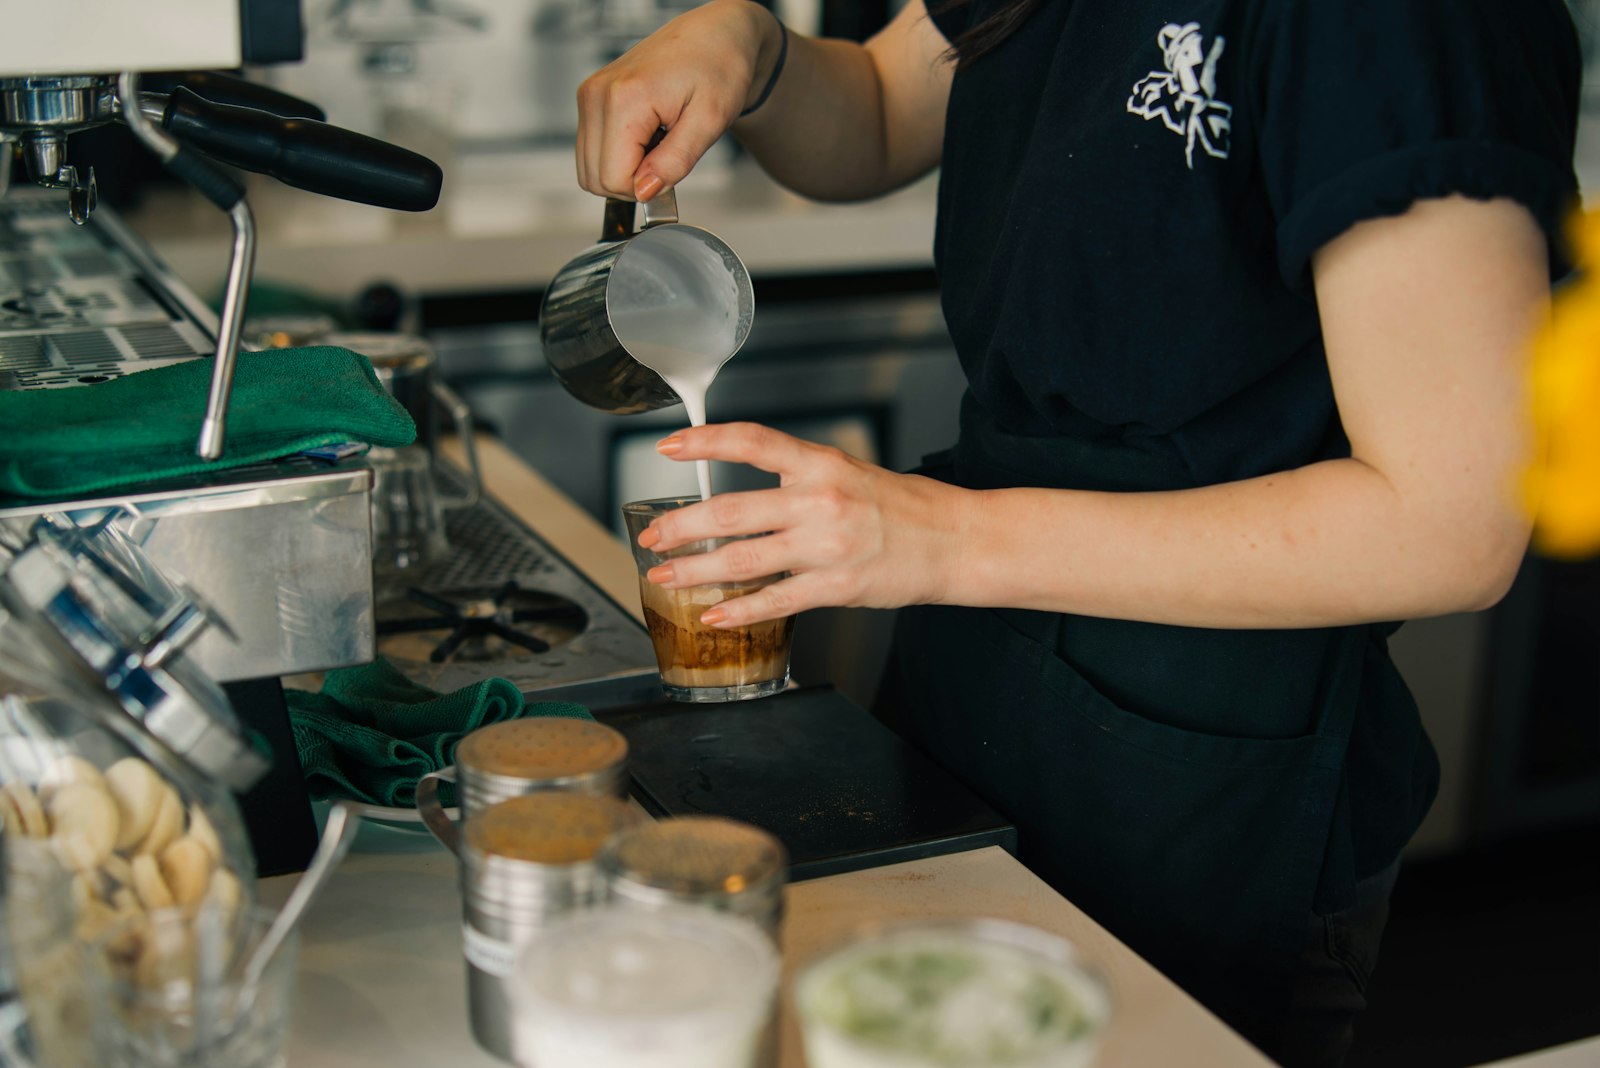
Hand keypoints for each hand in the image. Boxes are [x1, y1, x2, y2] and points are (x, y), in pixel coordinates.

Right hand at [576, 0, 782, 201]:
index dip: (645, 187)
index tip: (672, 168)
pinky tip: (646, 136)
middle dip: (633, 182)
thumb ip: (675, 161)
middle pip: (595, 178)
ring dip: (625, 170)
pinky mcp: (591, 97)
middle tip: (667, 157)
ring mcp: (590, 94)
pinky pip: (592, 150)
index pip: (613, 178)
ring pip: (589, 169)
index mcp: (624, 98)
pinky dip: (619, 155)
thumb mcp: (709, 122)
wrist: (716, 35)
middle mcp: (597, 94)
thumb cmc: (719, 67)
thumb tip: (645, 192)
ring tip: (658, 143)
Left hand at [637, 423, 973, 626]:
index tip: (669, 446)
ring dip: (695, 571)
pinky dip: (739, 611)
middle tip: (652, 536)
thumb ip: (797, 480)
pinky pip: (776, 600)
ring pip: (743, 559)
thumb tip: (742, 495)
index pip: (751, 442)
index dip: (705, 443)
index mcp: (820, 464)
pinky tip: (714, 615)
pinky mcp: (837, 586)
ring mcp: (827, 546)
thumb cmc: (901, 508)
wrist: (954, 540)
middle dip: (681, 526)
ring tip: (665, 576)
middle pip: (732, 511)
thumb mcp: (847, 473)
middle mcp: (820, 500)